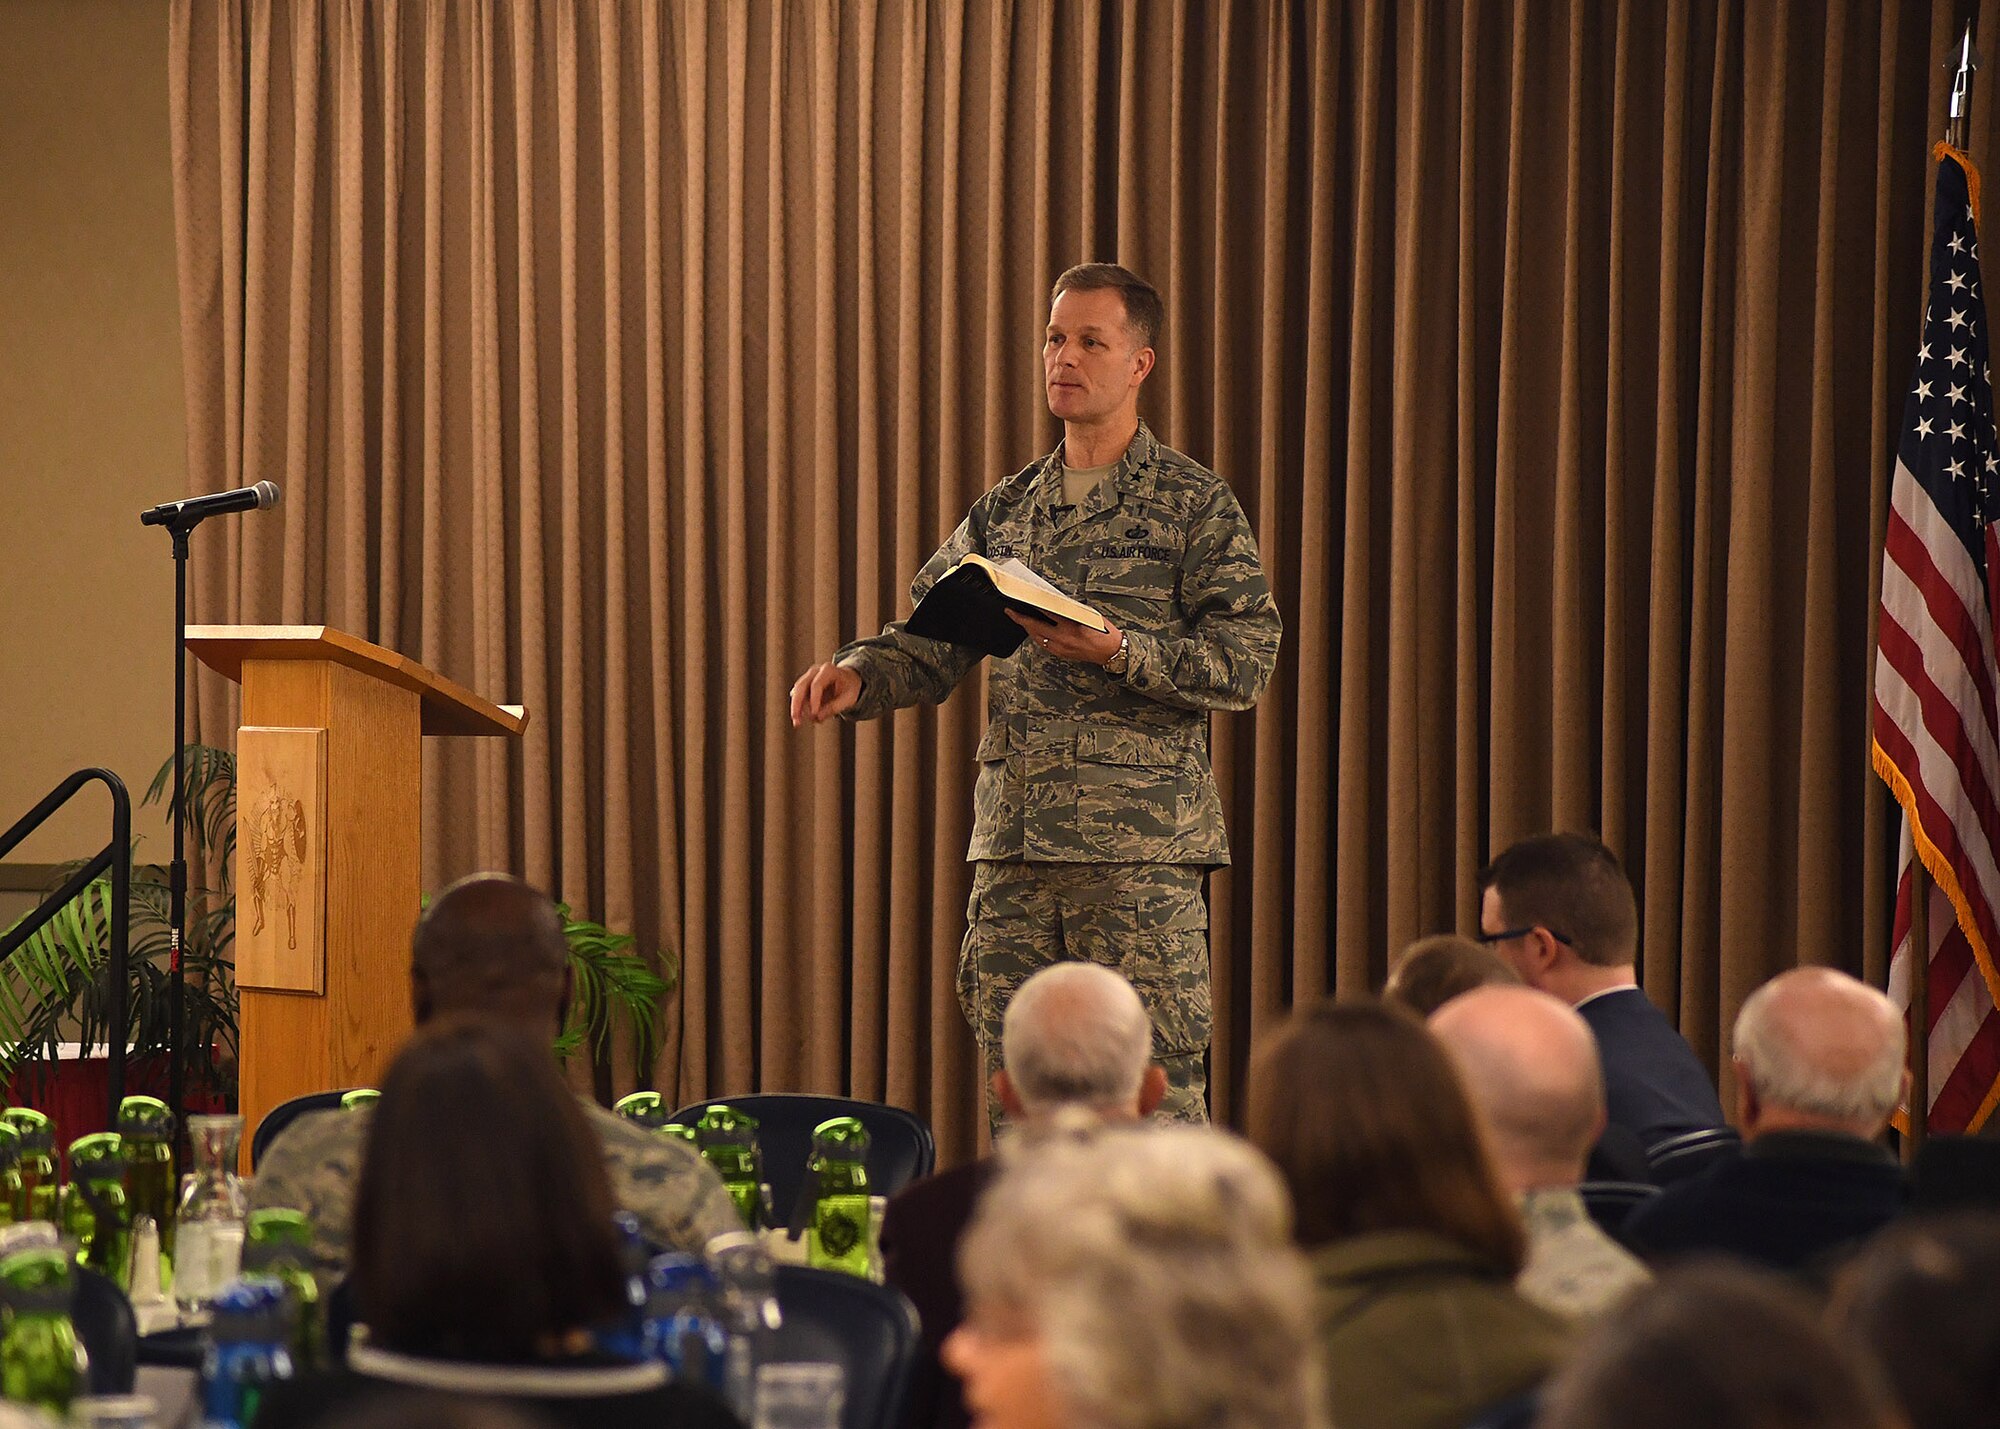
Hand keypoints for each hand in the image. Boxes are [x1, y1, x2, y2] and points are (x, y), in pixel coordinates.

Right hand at [790, 661, 861, 724]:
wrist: (849, 680)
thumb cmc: (850, 688)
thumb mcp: (849, 698)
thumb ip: (834, 707)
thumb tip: (817, 717)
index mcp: (828, 670)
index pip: (816, 685)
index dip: (814, 700)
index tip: (814, 714)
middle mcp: (815, 671)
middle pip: (801, 686)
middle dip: (797, 704)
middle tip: (796, 719)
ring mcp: (808, 677)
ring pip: (796, 692)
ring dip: (795, 708)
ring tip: (797, 723)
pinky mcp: (805, 685)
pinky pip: (798, 696)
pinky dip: (797, 707)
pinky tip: (799, 718)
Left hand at [1007, 611, 1122, 664]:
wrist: (1111, 651)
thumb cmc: (1103, 632)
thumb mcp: (1088, 615)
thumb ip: (1071, 610)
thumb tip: (1056, 604)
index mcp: (1071, 625)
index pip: (1046, 612)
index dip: (1032, 605)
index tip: (1022, 600)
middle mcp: (1063, 637)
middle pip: (1036, 627)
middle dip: (1021, 619)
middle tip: (1011, 612)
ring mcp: (1061, 648)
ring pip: (1038, 638)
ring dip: (1028, 629)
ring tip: (1021, 621)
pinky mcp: (1062, 654)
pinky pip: (1045, 645)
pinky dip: (1038, 638)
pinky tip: (1036, 633)